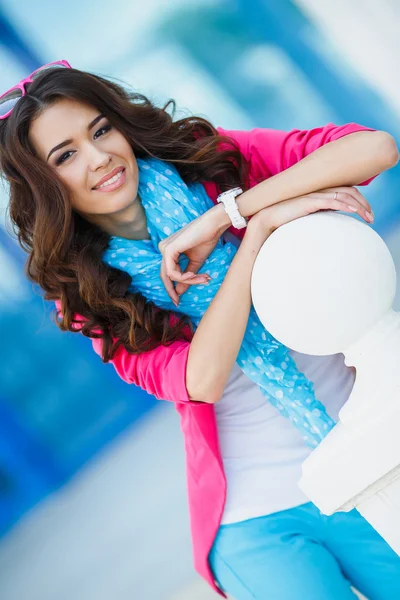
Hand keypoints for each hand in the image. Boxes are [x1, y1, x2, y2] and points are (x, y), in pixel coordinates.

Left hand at [158, 203, 228, 304]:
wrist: (213, 225)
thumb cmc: (206, 239)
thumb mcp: (196, 263)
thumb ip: (187, 277)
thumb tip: (179, 292)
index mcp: (169, 251)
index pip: (167, 273)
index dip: (171, 288)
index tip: (178, 300)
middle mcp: (164, 248)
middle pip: (165, 276)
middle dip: (172, 290)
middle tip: (178, 302)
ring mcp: (164, 248)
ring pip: (171, 276)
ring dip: (188, 281)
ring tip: (203, 278)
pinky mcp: (168, 250)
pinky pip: (172, 272)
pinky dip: (184, 277)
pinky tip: (194, 274)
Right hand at [247, 187, 373, 238]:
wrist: (266, 221)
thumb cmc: (284, 223)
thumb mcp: (307, 219)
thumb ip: (320, 217)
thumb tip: (331, 225)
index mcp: (318, 193)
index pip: (345, 191)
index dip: (359, 200)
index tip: (367, 214)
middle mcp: (318, 191)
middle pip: (348, 191)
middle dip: (363, 203)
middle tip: (371, 217)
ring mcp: (313, 195)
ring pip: (343, 195)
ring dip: (358, 205)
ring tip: (367, 216)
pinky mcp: (309, 201)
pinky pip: (331, 200)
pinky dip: (345, 204)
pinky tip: (354, 211)